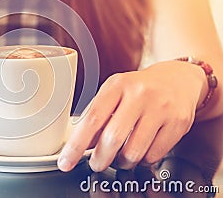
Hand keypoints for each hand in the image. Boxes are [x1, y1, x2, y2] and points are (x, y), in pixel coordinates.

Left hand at [58, 60, 205, 171]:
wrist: (177, 80)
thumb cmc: (138, 89)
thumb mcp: (114, 93)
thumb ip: (98, 116)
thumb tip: (81, 145)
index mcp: (117, 84)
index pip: (92, 119)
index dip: (77, 145)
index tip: (66, 161)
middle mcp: (139, 94)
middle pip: (112, 138)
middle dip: (100, 159)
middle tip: (96, 164)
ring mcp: (161, 108)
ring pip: (134, 152)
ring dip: (122, 162)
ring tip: (121, 156)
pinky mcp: (178, 123)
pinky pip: (154, 156)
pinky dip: (143, 160)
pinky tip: (141, 149)